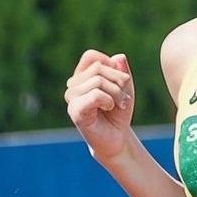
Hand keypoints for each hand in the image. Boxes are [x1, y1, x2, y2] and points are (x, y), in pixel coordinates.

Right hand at [65, 49, 134, 163]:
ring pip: (97, 81)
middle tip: (125, 98)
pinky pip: (94, 94)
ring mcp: (72, 98)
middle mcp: (73, 85)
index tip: (121, 81)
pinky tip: (110, 108)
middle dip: (118, 80)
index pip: (91, 57)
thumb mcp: (125, 89)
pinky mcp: (75, 111)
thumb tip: (119, 57)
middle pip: (97, 67)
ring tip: (120, 105)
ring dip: (117, 93)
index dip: (109, 64)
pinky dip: (108, 100)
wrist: (117, 139)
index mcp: (81, 77)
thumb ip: (122, 72)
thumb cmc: (118, 113)